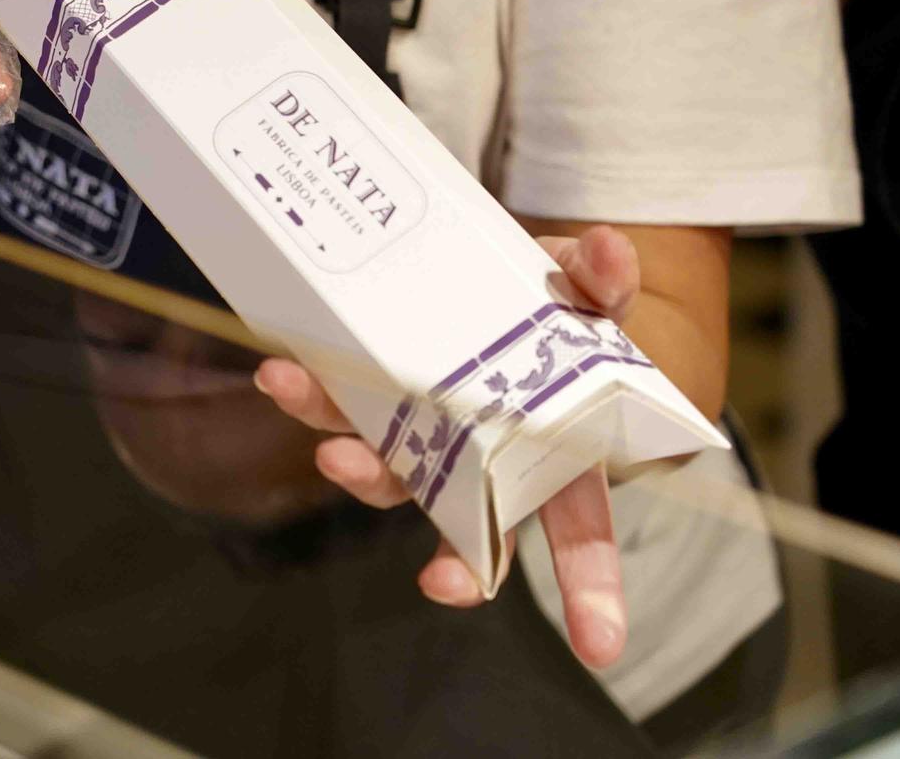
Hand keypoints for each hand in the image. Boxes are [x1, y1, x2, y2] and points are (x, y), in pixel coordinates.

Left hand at [254, 225, 641, 667]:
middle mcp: (487, 460)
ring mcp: (422, 432)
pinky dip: (316, 388)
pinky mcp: (370, 394)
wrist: (483, 269)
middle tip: (439, 580)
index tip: (601, 648)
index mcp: (560, 452)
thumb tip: (612, 250)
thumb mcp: (587, 286)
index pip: (584, 534)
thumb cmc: (555, 301)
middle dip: (457, 564)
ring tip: (334, 447)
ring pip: (391, 471)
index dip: (594, 591)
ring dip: (360, 463)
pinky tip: (288, 368)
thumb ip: (603, 277)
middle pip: (473, 529)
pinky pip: (339, 404)